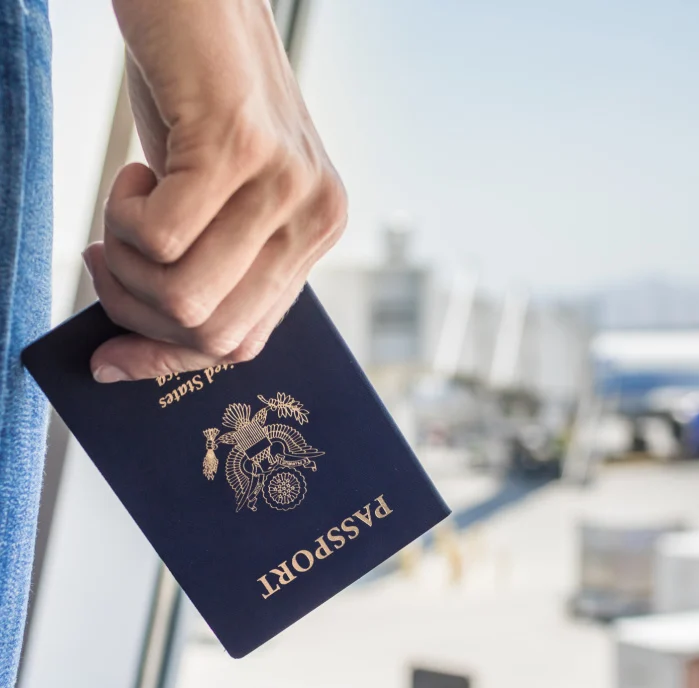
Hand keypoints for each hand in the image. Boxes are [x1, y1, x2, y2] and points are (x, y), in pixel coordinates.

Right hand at [84, 0, 346, 381]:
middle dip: (137, 312)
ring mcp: (284, 186)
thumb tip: (129, 360)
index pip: (243, 343)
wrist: (197, 0)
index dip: (170, 361)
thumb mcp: (209, 205)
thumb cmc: (196, 106)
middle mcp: (314, 220)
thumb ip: (201, 273)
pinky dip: (121, 213)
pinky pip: (158, 238)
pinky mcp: (238, 148)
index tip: (109, 358)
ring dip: (125, 263)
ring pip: (184, 298)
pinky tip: (137, 168)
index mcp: (313, 239)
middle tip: (106, 254)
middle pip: (212, 334)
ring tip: (125, 205)